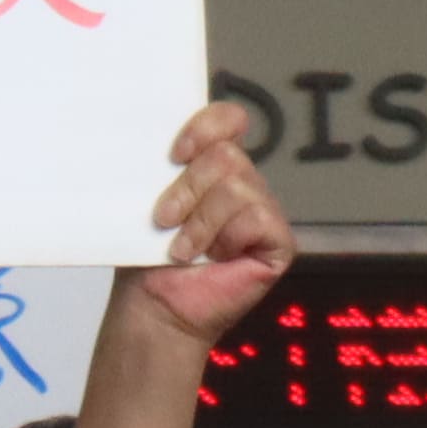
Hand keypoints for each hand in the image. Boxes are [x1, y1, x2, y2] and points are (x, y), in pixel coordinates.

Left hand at [113, 99, 294, 353]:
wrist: (154, 307)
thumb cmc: (148, 258)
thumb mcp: (148, 200)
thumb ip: (162, 166)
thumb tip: (152, 135)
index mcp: (213, 167)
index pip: (228, 120)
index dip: (204, 128)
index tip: (173, 154)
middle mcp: (243, 184)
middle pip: (226, 155)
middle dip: (187, 188)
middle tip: (163, 219)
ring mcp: (263, 212)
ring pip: (237, 186)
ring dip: (200, 221)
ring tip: (182, 248)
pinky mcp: (278, 242)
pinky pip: (257, 217)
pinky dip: (225, 237)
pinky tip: (213, 258)